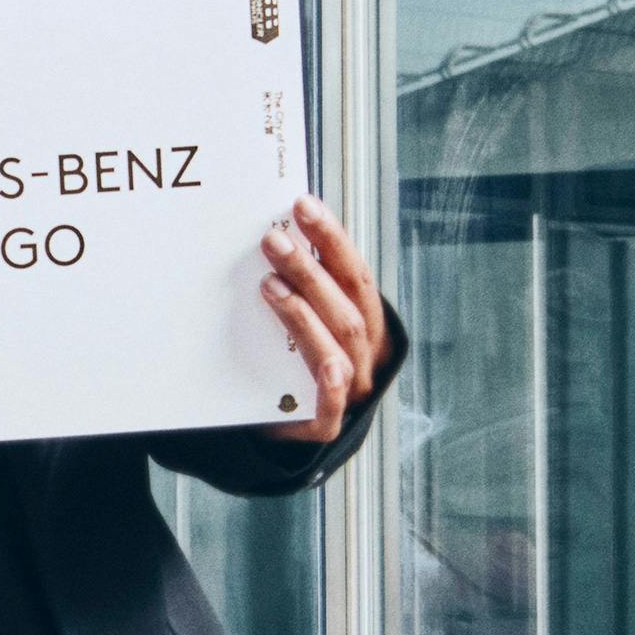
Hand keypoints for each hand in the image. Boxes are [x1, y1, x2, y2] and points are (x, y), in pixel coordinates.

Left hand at [249, 192, 388, 446]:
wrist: (283, 428)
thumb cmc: (291, 363)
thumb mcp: (299, 318)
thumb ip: (297, 285)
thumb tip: (274, 232)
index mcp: (366, 323)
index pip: (355, 274)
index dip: (333, 240)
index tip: (302, 206)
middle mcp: (365, 356)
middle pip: (347, 307)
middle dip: (311, 270)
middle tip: (272, 240)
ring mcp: (351, 391)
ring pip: (338, 348)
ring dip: (305, 313)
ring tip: (269, 284)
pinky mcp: (326, 425)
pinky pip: (332, 405)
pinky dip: (331, 384)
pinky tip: (324, 365)